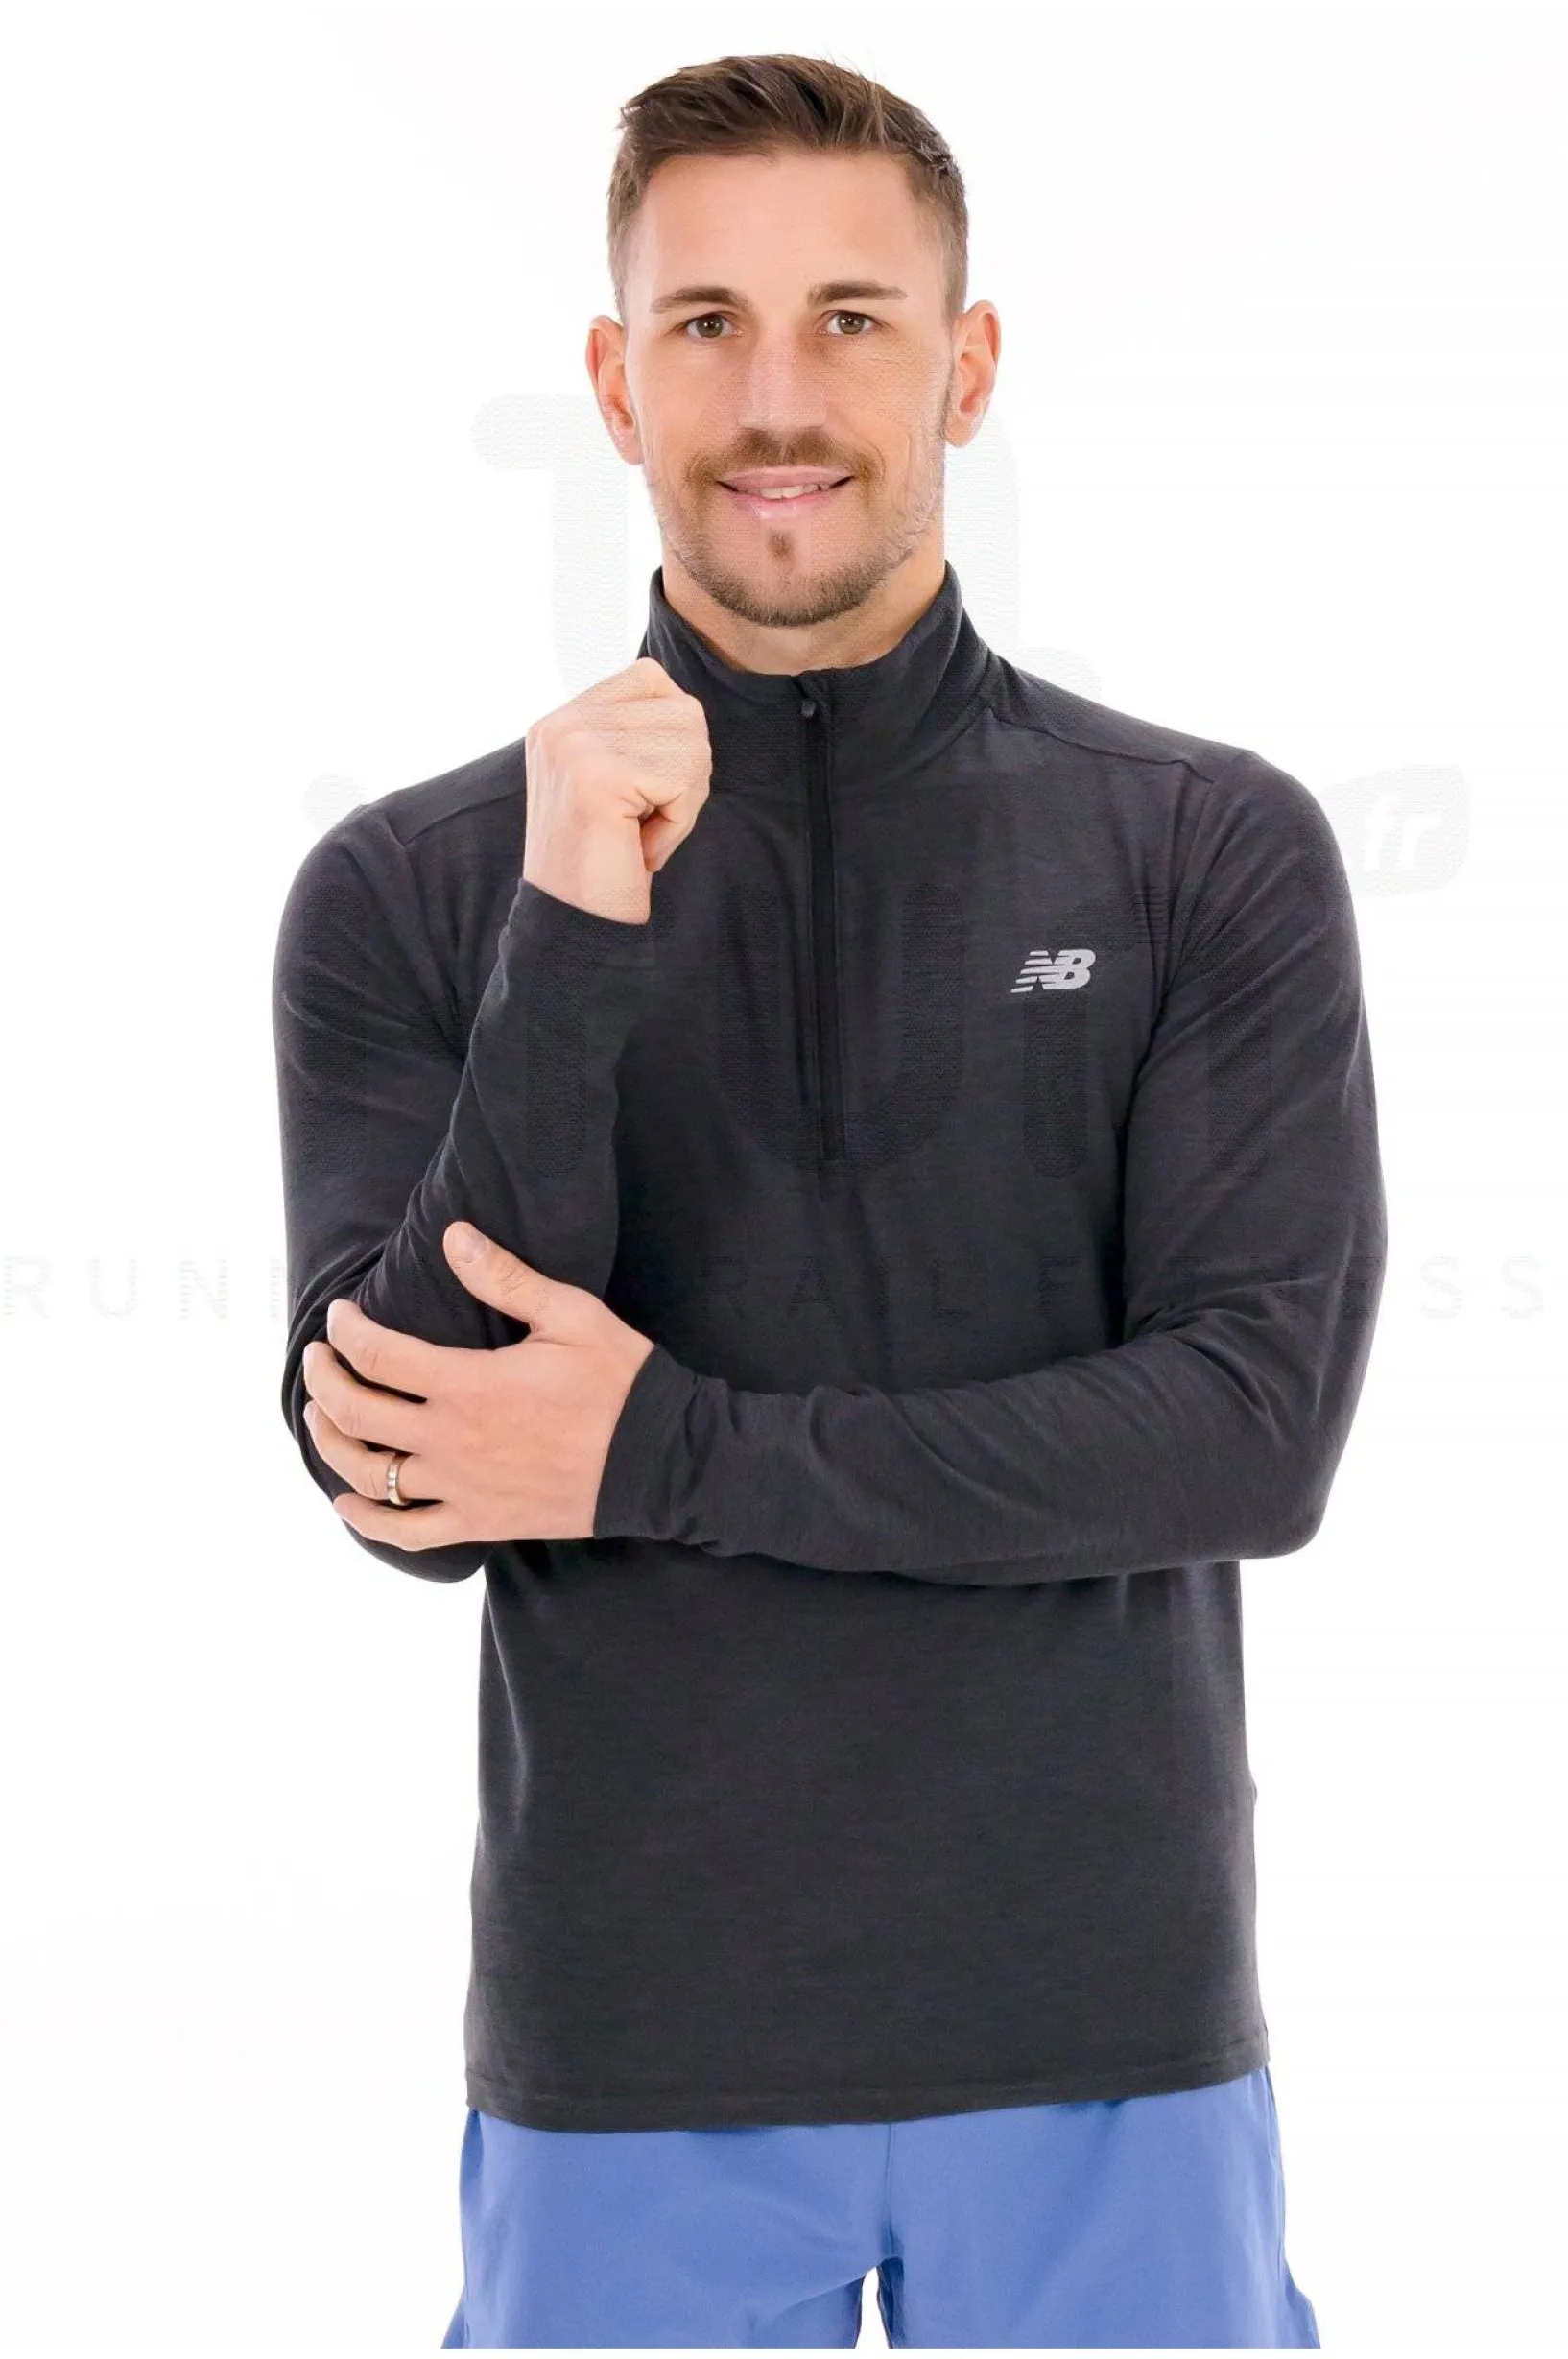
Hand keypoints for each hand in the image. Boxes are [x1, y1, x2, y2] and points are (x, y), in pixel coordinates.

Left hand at [300, 1223, 656, 1550]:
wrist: (662, 1461)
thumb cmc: (620, 1381)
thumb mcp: (570, 1315)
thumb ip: (504, 1278)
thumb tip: (452, 1236)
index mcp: (470, 1384)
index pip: (377, 1355)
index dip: (346, 1332)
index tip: (340, 1316)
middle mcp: (453, 1440)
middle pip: (356, 1412)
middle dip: (324, 1380)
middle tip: (317, 1358)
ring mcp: (462, 1488)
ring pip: (369, 1475)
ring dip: (330, 1443)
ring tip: (318, 1417)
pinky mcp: (480, 1522)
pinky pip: (408, 1532)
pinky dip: (368, 1521)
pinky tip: (348, 1502)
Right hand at [522, 656, 711, 922]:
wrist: (574, 927)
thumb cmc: (605, 864)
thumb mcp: (613, 784)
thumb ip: (635, 737)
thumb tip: (688, 711)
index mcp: (560, 721)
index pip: (651, 678)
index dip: (673, 738)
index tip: (641, 794)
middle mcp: (561, 723)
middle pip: (684, 711)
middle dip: (686, 775)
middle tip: (645, 823)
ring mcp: (574, 744)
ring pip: (692, 743)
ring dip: (684, 801)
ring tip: (640, 835)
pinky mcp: (596, 775)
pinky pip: (684, 782)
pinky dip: (678, 824)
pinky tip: (640, 850)